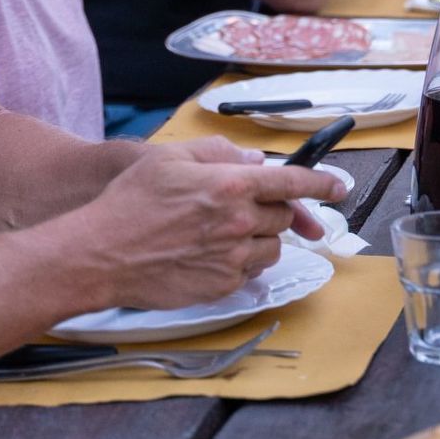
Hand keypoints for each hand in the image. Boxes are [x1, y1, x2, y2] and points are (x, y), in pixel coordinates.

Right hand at [77, 143, 343, 308]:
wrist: (100, 254)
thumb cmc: (129, 204)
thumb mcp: (170, 159)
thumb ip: (218, 153)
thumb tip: (254, 159)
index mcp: (231, 184)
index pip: (294, 182)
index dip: (322, 183)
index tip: (339, 187)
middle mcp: (239, 222)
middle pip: (284, 216)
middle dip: (275, 210)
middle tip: (246, 208)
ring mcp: (232, 257)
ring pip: (271, 247)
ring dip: (259, 238)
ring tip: (222, 233)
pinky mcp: (222, 286)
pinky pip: (250, 273)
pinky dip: (241, 263)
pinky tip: (210, 255)